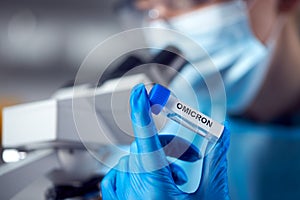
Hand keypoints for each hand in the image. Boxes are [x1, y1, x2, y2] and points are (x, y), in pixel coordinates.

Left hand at [101, 84, 229, 199]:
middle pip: (145, 147)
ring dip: (156, 160)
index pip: (147, 139)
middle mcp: (134, 191)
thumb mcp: (210, 195)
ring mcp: (123, 197)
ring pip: (132, 159)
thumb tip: (220, 134)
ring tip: (175, 178)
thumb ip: (215, 160)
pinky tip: (149, 180)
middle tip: (190, 156)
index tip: (140, 93)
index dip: (142, 111)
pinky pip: (117, 174)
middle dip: (170, 145)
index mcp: (156, 188)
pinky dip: (134, 168)